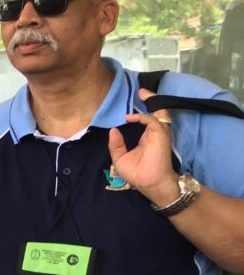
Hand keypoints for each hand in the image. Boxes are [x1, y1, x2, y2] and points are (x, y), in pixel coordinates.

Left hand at [108, 88, 179, 205]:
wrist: (149, 183)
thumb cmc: (136, 174)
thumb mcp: (120, 158)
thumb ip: (116, 144)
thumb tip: (113, 130)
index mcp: (146, 138)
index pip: (146, 120)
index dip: (140, 112)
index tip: (130, 107)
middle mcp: (154, 134)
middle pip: (155, 112)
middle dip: (150, 100)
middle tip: (142, 91)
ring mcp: (159, 134)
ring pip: (159, 112)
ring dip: (152, 101)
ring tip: (143, 92)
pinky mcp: (160, 135)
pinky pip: (153, 120)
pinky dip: (143, 116)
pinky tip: (130, 118)